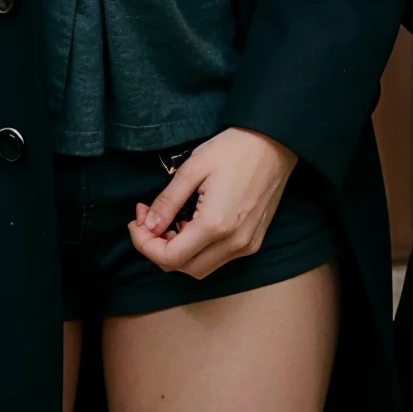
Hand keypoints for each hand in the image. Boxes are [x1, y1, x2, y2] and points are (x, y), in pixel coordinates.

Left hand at [127, 128, 299, 280]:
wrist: (275, 143)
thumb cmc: (234, 149)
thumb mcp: (193, 167)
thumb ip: (168, 202)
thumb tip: (147, 227)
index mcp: (215, 225)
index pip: (169, 258)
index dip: (144, 244)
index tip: (137, 219)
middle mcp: (233, 243)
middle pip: (183, 268)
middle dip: (158, 249)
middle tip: (149, 218)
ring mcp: (246, 245)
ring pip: (201, 268)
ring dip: (178, 252)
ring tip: (169, 221)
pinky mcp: (254, 241)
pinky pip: (219, 259)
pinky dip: (198, 250)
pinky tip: (192, 224)